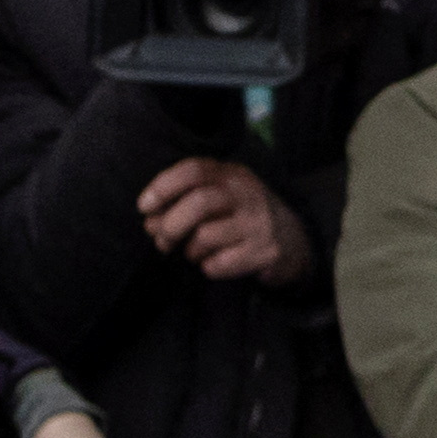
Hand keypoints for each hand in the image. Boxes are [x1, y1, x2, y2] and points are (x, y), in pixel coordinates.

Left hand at [138, 156, 313, 285]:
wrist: (292, 240)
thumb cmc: (240, 216)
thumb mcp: (219, 196)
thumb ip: (183, 201)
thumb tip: (150, 220)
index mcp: (231, 175)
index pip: (194, 170)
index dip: (163, 187)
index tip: (144, 207)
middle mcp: (248, 194)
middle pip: (199, 202)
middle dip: (171, 225)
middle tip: (162, 241)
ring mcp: (259, 222)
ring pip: (206, 236)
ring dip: (190, 250)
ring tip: (194, 252)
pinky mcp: (265, 251)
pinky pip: (219, 263)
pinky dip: (208, 267)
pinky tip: (215, 263)